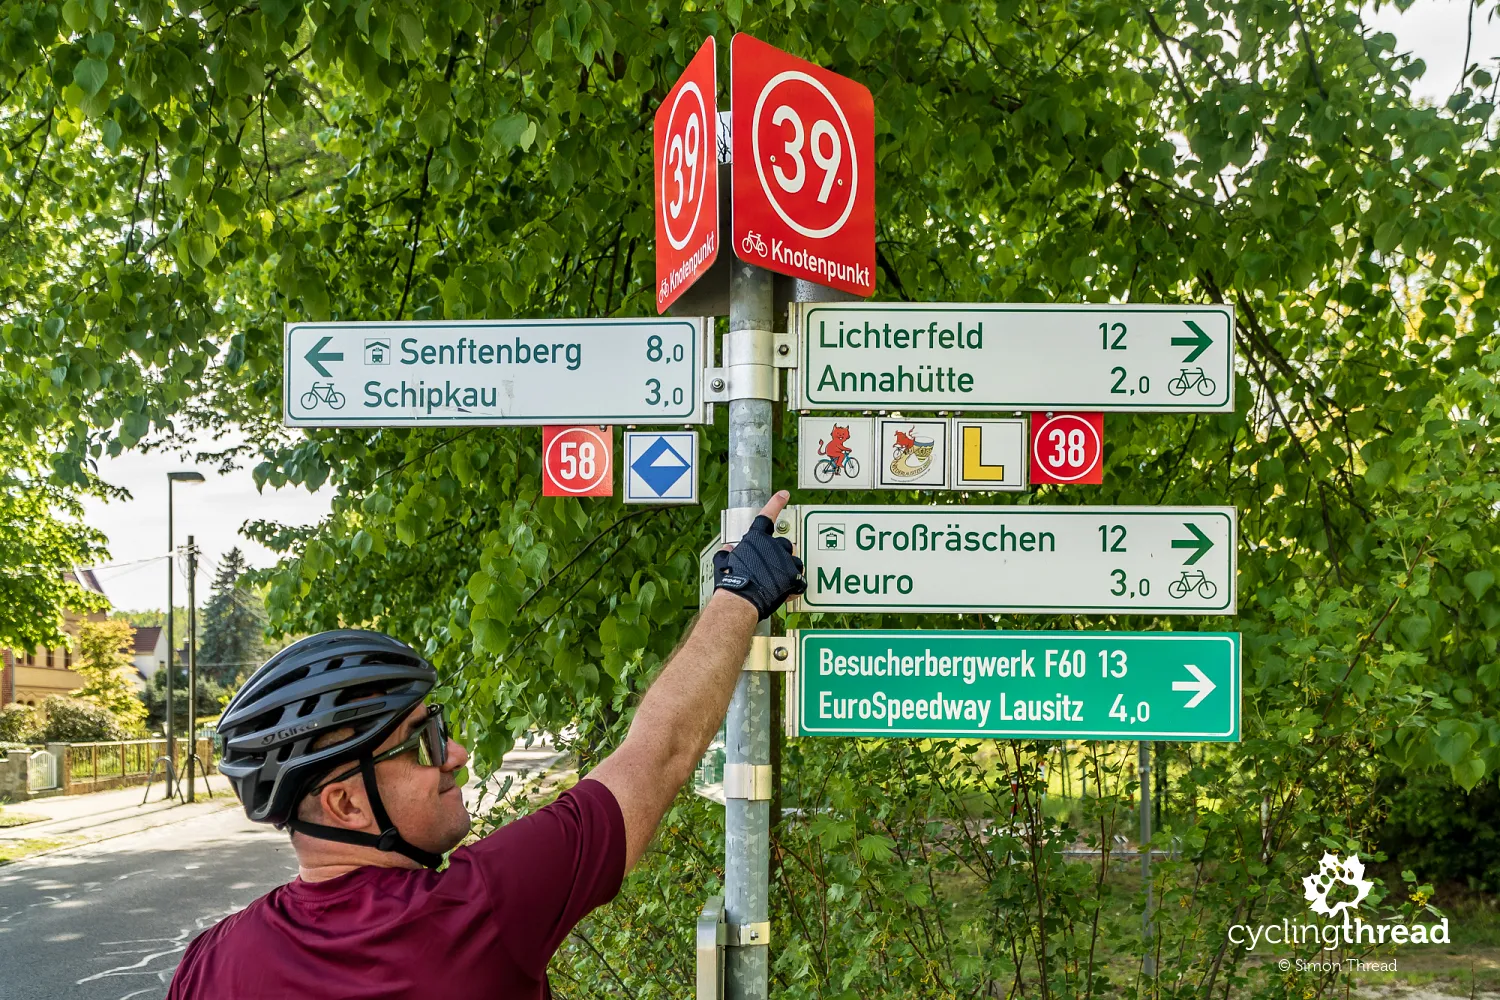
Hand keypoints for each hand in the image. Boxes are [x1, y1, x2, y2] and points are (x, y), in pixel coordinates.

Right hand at [712, 491, 805, 619]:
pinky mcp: (793, 576)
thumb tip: (726, 550)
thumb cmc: (731, 582)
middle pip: (784, 544)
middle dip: (780, 554)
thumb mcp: (722, 563)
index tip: (784, 495)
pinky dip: (795, 585)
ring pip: (794, 560)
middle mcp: (773, 546)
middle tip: (771, 567)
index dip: (776, 503)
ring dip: (788, 568)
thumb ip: (726, 554)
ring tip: (777, 581)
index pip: (766, 516)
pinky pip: (800, 579)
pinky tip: (786, 590)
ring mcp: (785, 560)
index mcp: (756, 539)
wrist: (740, 601)